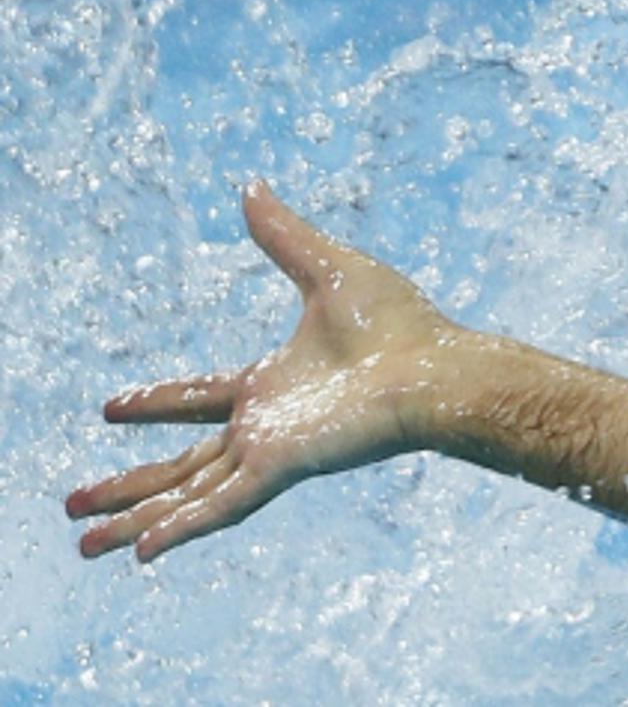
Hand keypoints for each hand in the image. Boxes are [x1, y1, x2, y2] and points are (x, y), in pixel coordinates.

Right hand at [66, 180, 461, 562]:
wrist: (436, 365)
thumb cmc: (399, 323)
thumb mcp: (326, 268)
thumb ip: (283, 235)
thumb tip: (252, 187)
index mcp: (273, 384)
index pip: (200, 399)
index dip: (157, 404)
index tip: (111, 408)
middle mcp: (266, 424)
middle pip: (184, 463)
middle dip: (132, 484)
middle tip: (77, 501)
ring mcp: (272, 450)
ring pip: (189, 492)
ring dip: (136, 517)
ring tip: (85, 545)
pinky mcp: (282, 466)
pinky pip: (221, 504)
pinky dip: (181, 527)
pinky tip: (140, 554)